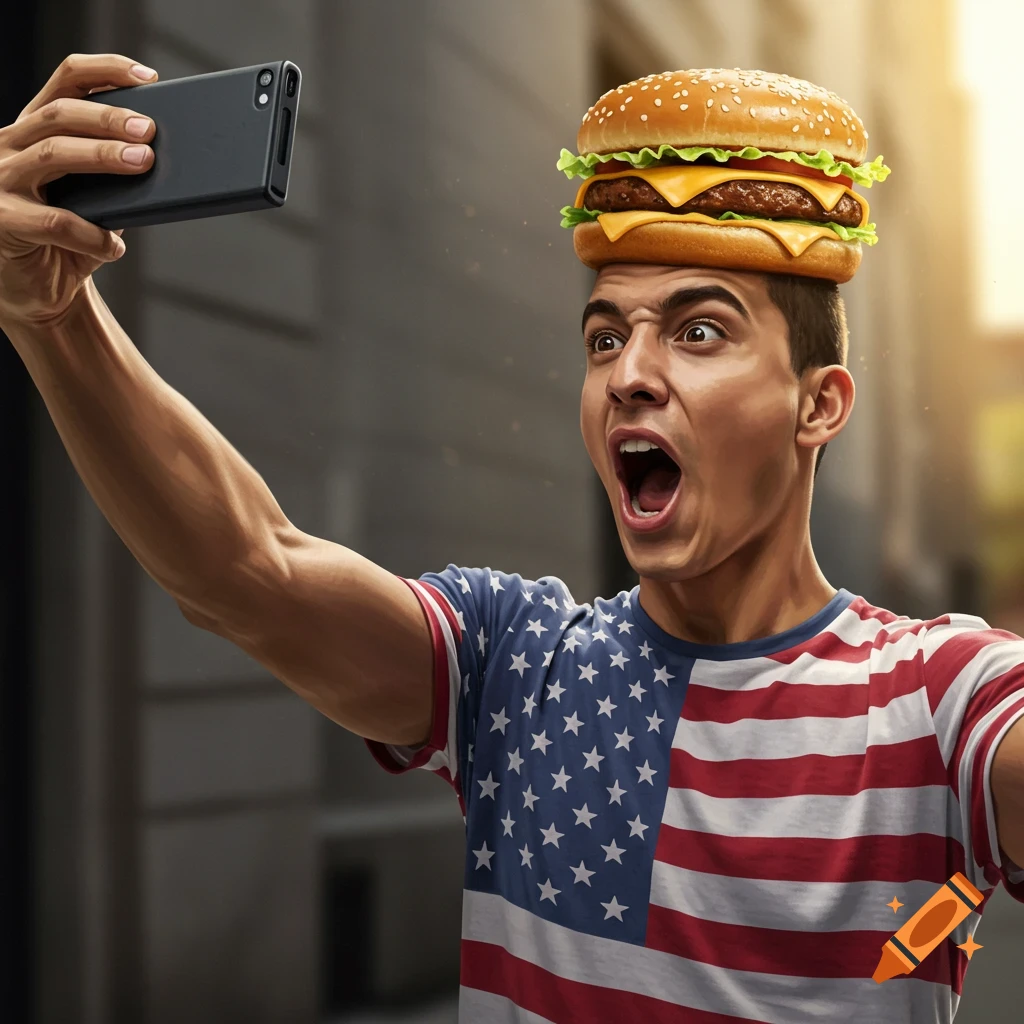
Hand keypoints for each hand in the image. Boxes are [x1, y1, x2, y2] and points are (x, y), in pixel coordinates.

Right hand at [0, 53, 158, 328]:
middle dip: (108, 118)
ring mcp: (1, 180)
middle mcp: (10, 146)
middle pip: (60, 114)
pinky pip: (55, 220)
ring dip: (102, 156)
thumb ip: (115, 174)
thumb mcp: (96, 198)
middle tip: (150, 130)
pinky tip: (115, 247)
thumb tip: (161, 157)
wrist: (40, 291)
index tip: (149, 77)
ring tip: (144, 163)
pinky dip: (92, 234)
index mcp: (35, 129)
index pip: (66, 81)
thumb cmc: (72, 239)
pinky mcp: (3, 220)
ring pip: (53, 154)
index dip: (106, 71)